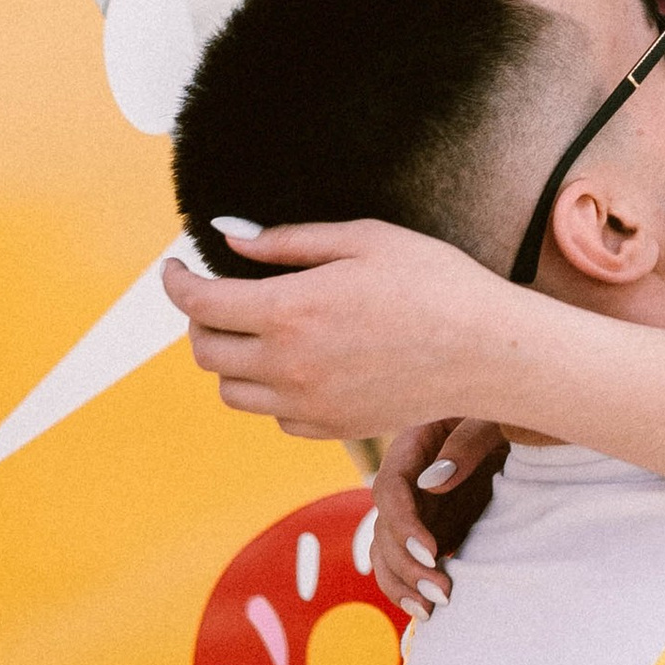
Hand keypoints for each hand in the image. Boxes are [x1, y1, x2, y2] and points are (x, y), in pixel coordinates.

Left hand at [161, 222, 511, 442]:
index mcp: (289, 311)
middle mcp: (288, 367)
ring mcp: (308, 405)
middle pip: (205, 351)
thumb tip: (230, 236)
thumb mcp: (362, 239)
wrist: (489, 351)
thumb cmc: (435, 283)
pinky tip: (299, 363)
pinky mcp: (332, 428)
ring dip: (231, 359)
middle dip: (200, 319)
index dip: (175, 282)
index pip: (198, 304)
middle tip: (221, 294)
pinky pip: (275, 417)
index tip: (175, 267)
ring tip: (259, 330)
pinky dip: (270, 392)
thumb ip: (288, 241)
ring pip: (232, 392)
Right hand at [372, 417, 507, 617]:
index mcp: (415, 445)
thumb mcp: (496, 417)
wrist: (536, 434)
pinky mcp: (433, 529)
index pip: (390, 488)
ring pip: (386, 551)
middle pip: (384, 527)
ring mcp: (418, 508)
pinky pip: (406, 562)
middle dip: (407, 564)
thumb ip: (467, 443)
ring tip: (432, 610)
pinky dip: (409, 587)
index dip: (403, 523)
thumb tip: (431, 482)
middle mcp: (408, 481)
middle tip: (442, 591)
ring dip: (403, 583)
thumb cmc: (516, 414)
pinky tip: (426, 611)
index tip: (431, 551)